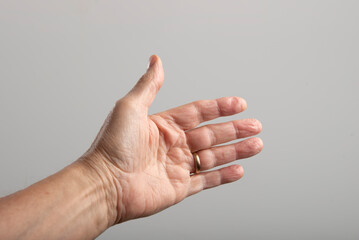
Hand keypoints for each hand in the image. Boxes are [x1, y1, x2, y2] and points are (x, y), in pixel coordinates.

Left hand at [80, 55, 262, 223]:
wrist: (104, 184)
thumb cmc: (112, 146)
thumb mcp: (130, 107)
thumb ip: (149, 85)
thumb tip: (156, 60)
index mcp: (164, 125)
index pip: (199, 113)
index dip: (220, 107)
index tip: (238, 104)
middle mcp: (173, 145)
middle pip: (212, 134)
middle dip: (235, 129)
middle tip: (255, 125)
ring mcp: (177, 167)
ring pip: (214, 156)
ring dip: (236, 151)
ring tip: (256, 145)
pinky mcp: (179, 188)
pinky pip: (207, 180)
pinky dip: (224, 176)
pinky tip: (238, 169)